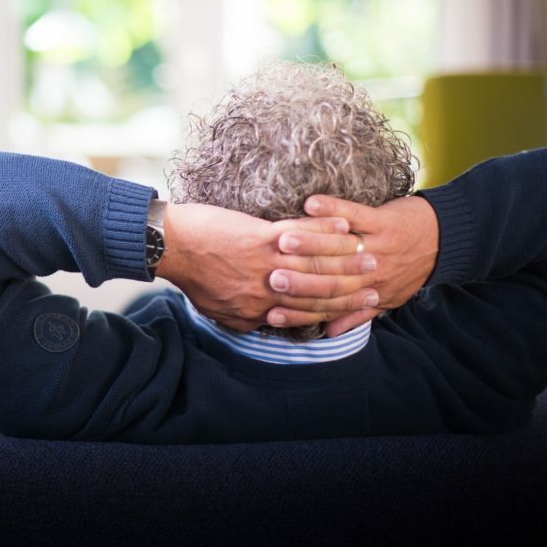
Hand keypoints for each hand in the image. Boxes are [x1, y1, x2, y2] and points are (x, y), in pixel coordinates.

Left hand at [156, 203, 379, 332]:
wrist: (170, 247)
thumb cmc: (192, 277)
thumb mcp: (221, 312)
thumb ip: (249, 318)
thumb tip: (269, 323)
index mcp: (259, 310)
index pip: (308, 313)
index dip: (338, 309)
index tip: (361, 303)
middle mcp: (268, 291)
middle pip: (320, 291)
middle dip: (352, 285)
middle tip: (377, 277)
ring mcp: (266, 264)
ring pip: (316, 264)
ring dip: (346, 257)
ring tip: (368, 250)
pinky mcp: (260, 237)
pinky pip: (301, 236)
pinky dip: (324, 230)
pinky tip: (343, 224)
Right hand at [266, 194, 438, 336]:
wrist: (447, 240)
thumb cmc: (412, 270)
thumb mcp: (388, 299)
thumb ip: (356, 315)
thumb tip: (327, 333)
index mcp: (368, 293)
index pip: (328, 306)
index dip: (298, 311)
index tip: (270, 311)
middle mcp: (371, 274)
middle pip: (330, 278)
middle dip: (298, 279)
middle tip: (270, 278)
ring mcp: (377, 246)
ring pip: (339, 248)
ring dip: (310, 243)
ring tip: (282, 241)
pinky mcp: (383, 221)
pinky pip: (355, 214)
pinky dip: (333, 208)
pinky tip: (310, 204)